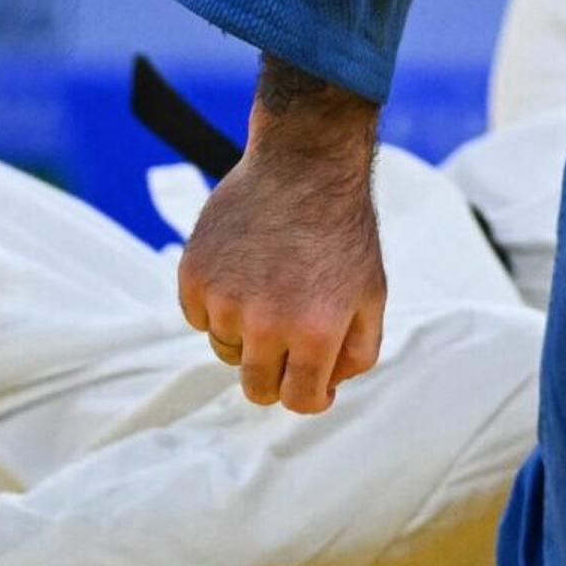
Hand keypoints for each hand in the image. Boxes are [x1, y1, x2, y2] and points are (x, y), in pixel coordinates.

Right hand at [176, 57, 387, 413]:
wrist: (303, 163)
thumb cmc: (343, 231)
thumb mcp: (371, 295)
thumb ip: (356, 354)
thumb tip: (324, 389)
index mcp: (316, 335)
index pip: (299, 402)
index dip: (311, 395)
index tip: (313, 380)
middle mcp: (265, 325)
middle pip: (256, 389)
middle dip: (275, 374)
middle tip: (287, 338)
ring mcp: (224, 300)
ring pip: (225, 350)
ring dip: (245, 332)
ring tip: (269, 283)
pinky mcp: (193, 275)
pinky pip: (199, 317)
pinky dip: (216, 303)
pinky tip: (242, 267)